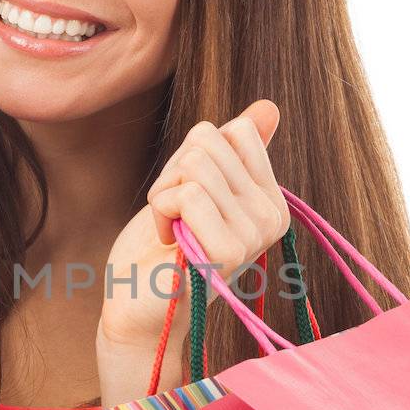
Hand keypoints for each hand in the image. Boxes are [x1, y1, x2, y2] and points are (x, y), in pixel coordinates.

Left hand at [96, 101, 288, 399]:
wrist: (138, 303)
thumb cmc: (162, 246)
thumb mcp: (194, 186)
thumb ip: (228, 150)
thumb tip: (268, 107)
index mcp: (270, 199)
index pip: (235, 131)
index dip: (193, 154)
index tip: (188, 197)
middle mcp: (271, 217)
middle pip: (209, 143)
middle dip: (173, 174)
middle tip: (174, 217)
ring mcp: (253, 236)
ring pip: (195, 166)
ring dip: (164, 194)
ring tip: (170, 229)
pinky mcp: (227, 252)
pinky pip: (187, 194)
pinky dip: (160, 212)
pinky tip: (167, 243)